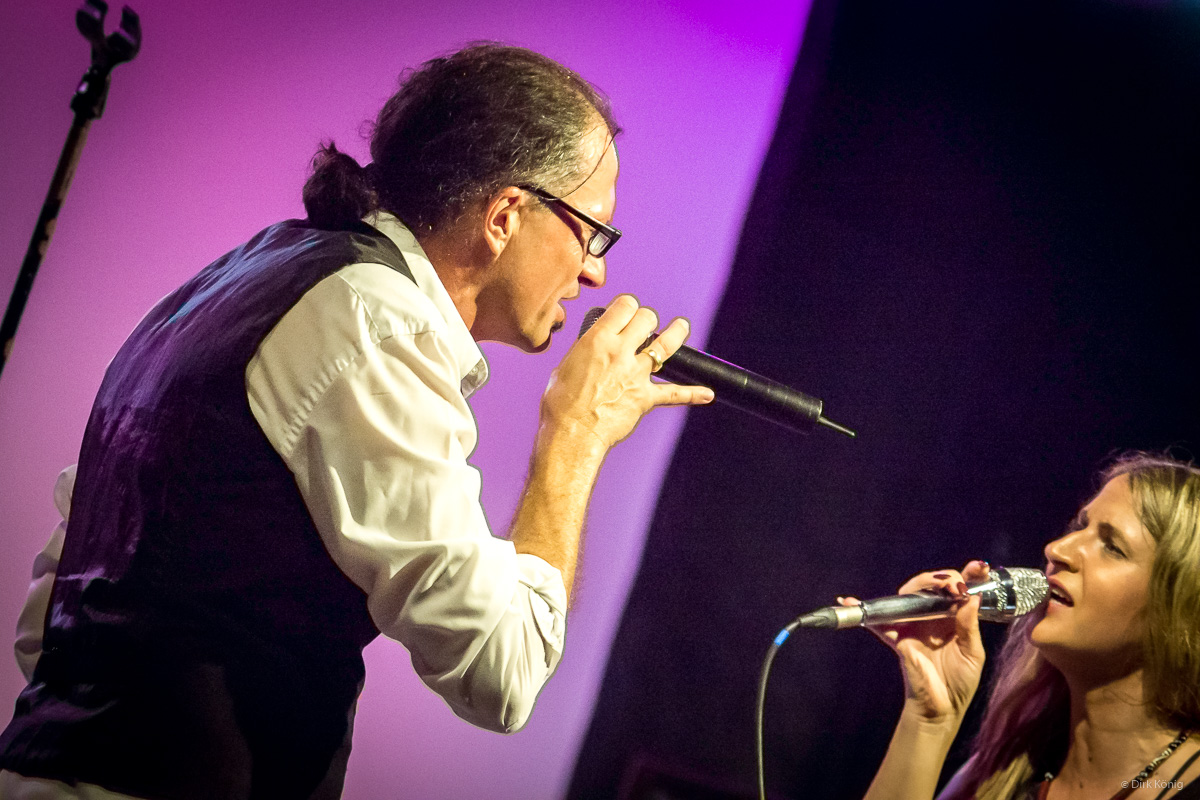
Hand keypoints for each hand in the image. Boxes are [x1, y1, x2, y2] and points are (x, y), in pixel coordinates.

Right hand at [540, 295, 713, 449]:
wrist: (572, 433)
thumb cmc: (561, 404)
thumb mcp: (565, 366)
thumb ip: (585, 354)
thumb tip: (592, 353)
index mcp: (598, 340)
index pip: (624, 306)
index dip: (628, 305)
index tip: (628, 309)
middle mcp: (621, 352)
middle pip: (647, 319)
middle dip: (648, 318)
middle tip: (647, 323)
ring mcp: (636, 374)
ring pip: (667, 345)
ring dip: (677, 333)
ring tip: (682, 326)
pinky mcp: (646, 397)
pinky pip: (675, 394)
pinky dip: (693, 394)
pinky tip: (707, 394)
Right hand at [842, 560, 988, 723]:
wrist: (940, 709)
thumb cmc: (959, 683)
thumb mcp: (972, 654)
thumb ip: (969, 626)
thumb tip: (969, 597)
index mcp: (954, 619)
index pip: (960, 590)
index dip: (969, 574)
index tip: (979, 566)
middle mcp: (934, 616)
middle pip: (932, 585)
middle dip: (941, 578)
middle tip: (952, 585)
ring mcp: (913, 624)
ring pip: (909, 594)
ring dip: (918, 584)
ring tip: (935, 586)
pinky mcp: (897, 636)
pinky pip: (878, 621)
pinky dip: (862, 609)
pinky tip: (848, 600)